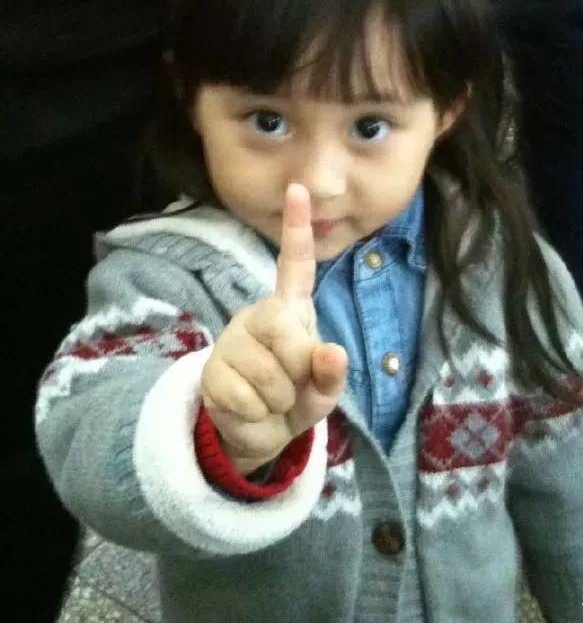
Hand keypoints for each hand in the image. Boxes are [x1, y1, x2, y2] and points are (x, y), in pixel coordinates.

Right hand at [201, 183, 347, 475]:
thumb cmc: (297, 398)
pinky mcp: (212, 371)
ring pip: (268, 372)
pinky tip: (250, 409)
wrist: (257, 434)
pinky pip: (245, 396)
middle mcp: (258, 316)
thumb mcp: (323, 391)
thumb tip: (332, 353)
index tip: (298, 188)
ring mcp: (232, 341)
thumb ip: (332, 374)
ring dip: (279, 399)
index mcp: (290, 311)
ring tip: (271, 399)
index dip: (297, 229)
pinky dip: (257, 414)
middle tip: (292, 385)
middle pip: (287, 330)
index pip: (296, 265)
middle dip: (299, 367)